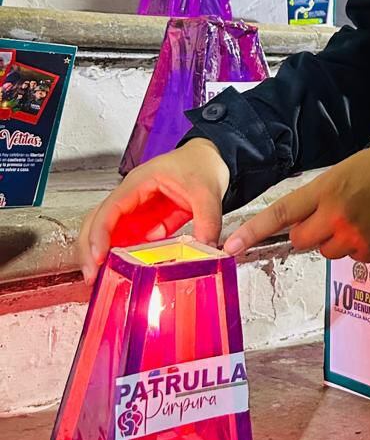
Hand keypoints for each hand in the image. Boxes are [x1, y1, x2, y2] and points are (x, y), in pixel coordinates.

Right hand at [77, 139, 229, 284]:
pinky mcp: (146, 222)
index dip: (100, 233)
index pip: (111, 208)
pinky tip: (122, 274)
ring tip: (100, 281)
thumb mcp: (208, 191)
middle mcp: (132, 196)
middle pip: (97, 221)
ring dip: (102, 256)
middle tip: (91, 277)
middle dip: (89, 249)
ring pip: (109, 233)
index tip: (98, 257)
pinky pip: (129, 241)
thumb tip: (206, 248)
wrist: (210, 158)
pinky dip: (122, 258)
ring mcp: (136, 210)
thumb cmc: (199, 164)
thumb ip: (208, 220)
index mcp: (140, 182)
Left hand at [223, 143, 369, 262]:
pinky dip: (362, 245)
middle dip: (310, 232)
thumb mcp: (348, 169)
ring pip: (329, 251)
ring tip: (364, 216)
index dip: (253, 231)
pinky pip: (356, 256)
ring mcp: (357, 239)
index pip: (282, 213)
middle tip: (331, 215)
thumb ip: (322, 195)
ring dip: (337, 239)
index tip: (230, 246)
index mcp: (328, 190)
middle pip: (303, 240)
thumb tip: (306, 220)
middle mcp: (337, 218)